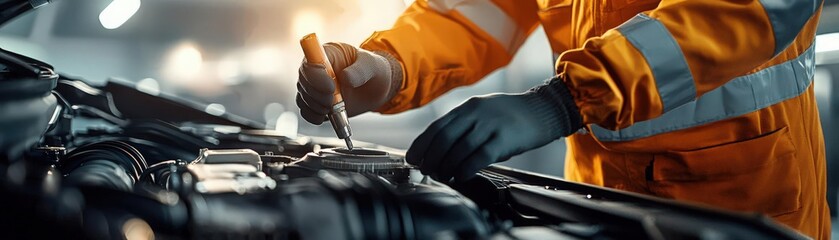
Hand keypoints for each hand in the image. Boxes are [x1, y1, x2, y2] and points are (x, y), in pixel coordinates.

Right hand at [297, 42, 400, 123]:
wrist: (377, 88)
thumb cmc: (374, 70)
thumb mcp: (372, 65)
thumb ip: (360, 70)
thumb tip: (345, 78)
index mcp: (328, 54)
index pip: (310, 62)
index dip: (316, 76)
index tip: (331, 88)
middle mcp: (318, 69)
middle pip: (303, 81)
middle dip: (316, 95)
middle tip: (333, 102)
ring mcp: (315, 86)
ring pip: (303, 97)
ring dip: (316, 106)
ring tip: (333, 108)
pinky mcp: (317, 101)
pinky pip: (306, 110)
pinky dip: (313, 116)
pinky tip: (326, 116)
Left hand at [406, 80, 581, 181]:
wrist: (544, 109)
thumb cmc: (512, 115)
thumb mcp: (484, 111)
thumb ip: (464, 125)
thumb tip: (441, 149)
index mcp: (468, 107)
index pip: (437, 126)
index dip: (421, 144)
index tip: (413, 158)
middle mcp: (476, 113)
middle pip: (444, 138)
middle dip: (431, 157)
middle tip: (427, 170)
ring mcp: (490, 125)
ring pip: (459, 148)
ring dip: (446, 165)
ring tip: (442, 175)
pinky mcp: (504, 138)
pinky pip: (479, 156)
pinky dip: (466, 168)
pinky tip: (460, 175)